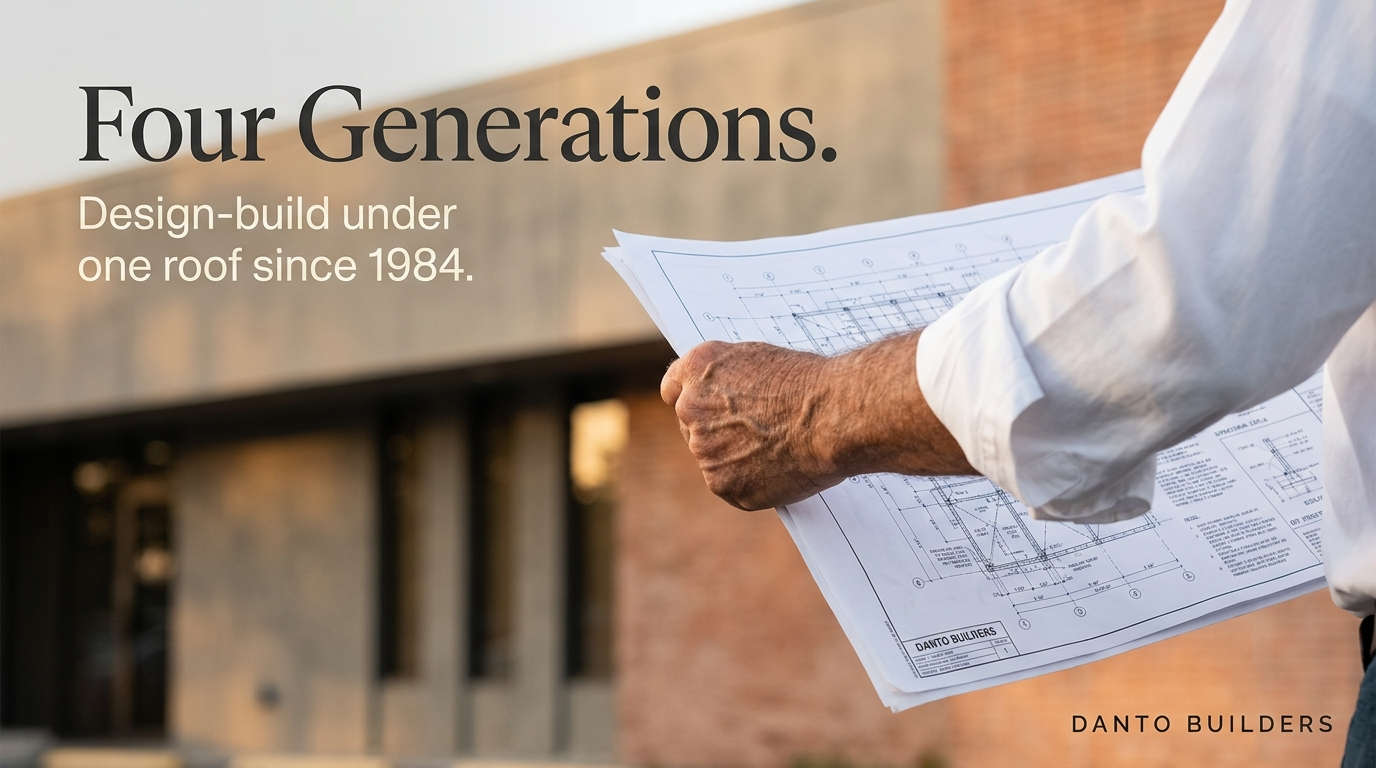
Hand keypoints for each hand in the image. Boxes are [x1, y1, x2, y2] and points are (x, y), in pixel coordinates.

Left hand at [660, 341, 842, 509]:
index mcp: (697, 370)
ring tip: (777, 449)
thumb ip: (731, 377)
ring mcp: (704, 450)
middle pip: (692, 426)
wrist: (833, 416)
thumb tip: (727, 395)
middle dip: (717, 430)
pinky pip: (732, 485)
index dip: (693, 398)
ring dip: (735, 458)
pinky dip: (752, 483)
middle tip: (753, 433)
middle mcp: (691, 408)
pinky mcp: (723, 484)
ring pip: (713, 458)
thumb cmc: (810, 382)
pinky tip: (780, 469)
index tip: (704, 408)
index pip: (674, 388)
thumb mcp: (762, 359)